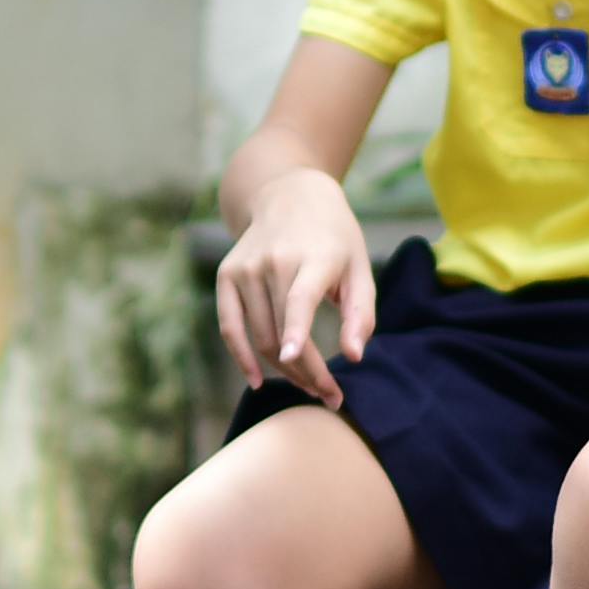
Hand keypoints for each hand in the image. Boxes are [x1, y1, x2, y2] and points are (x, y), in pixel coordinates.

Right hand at [214, 179, 377, 401]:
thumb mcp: (359, 267)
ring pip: (261, 336)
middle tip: (329, 394)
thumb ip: (362, 313)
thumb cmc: (334, 238)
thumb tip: (354, 357)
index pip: (299, 297)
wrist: (289, 195)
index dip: (296, 329)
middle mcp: (274, 260)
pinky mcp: (227, 275)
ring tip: (309, 385)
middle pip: (282, 330)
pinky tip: (257, 381)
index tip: (292, 357)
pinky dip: (241, 357)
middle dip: (307, 372)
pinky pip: (230, 326)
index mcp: (314, 255)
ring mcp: (246, 267)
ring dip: (284, 370)